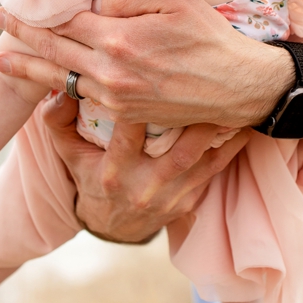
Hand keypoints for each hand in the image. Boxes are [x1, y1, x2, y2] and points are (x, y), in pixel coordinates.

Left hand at [0, 0, 283, 130]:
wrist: (239, 89)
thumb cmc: (211, 38)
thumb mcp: (175, 3)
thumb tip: (95, 3)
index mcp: (120, 38)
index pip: (67, 20)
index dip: (39, 10)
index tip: (16, 1)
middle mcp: (111, 71)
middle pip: (54, 49)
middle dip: (22, 35)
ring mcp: (115, 97)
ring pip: (62, 79)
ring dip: (31, 67)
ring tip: (4, 60)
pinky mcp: (124, 115)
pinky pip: (84, 97)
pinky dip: (62, 87)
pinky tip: (48, 79)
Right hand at [37, 91, 246, 243]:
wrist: (113, 225)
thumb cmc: (90, 176)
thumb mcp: (67, 151)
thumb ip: (57, 120)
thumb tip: (59, 89)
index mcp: (112, 173)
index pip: (127, 136)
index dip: (141, 107)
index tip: (155, 76)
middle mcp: (143, 187)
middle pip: (177, 153)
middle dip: (196, 120)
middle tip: (211, 85)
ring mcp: (170, 197)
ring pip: (202, 162)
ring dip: (221, 132)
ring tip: (236, 101)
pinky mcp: (190, 200)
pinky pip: (214, 172)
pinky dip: (230, 148)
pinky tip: (244, 125)